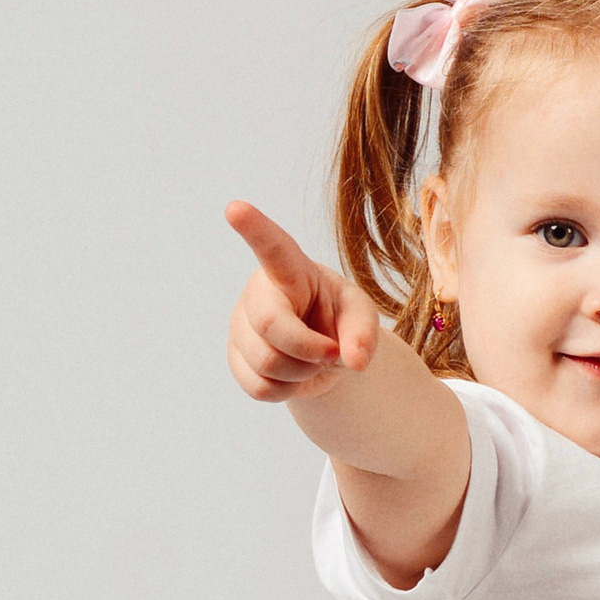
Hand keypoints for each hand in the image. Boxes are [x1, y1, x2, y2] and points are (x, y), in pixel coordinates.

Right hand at [225, 201, 380, 401]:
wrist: (321, 353)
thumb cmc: (338, 319)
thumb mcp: (361, 316)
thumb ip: (365, 334)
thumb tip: (354, 361)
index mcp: (291, 270)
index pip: (273, 247)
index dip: (254, 229)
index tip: (234, 208)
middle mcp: (258, 292)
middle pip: (272, 327)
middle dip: (309, 350)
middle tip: (333, 353)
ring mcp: (240, 326)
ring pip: (267, 363)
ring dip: (302, 373)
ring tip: (311, 361)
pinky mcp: (235, 358)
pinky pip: (259, 387)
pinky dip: (287, 391)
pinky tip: (293, 375)